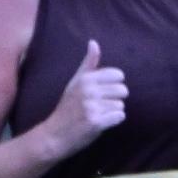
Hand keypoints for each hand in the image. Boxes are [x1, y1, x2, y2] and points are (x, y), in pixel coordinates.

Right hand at [42, 35, 127, 160]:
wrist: (54, 135)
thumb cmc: (67, 108)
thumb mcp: (75, 82)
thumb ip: (88, 63)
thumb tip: (94, 42)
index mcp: (85, 79)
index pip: (118, 75)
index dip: (114, 85)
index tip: (102, 93)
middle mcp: (89, 91)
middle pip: (123, 90)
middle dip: (115, 99)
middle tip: (100, 106)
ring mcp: (92, 107)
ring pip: (121, 105)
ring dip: (112, 112)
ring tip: (98, 115)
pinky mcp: (96, 122)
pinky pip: (119, 116)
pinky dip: (113, 121)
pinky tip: (102, 122)